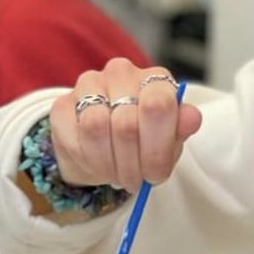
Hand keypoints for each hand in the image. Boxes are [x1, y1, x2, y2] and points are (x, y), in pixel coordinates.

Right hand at [49, 59, 202, 190]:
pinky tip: (97, 165)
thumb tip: (191, 117)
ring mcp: (88, 84)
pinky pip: (72, 137)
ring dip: (108, 164)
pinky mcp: (62, 103)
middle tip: (136, 181)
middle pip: (126, 124)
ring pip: (95, 128)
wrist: (109, 146)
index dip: (156, 149)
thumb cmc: (146, 141)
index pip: (158, 106)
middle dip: (132, 165)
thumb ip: (180, 128)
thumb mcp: (170, 140)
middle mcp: (121, 73)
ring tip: (118, 175)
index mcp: (155, 79)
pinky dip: (87, 161)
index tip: (155, 174)